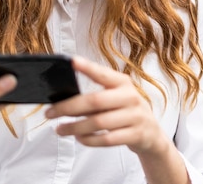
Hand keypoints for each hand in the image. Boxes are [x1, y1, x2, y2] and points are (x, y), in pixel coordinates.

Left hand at [45, 56, 168, 155]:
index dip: (88, 67)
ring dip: (74, 127)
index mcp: (123, 83)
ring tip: (59, 129)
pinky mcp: (135, 135)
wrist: (152, 134)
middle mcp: (130, 97)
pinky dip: (89, 140)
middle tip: (50, 112)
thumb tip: (64, 100)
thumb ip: (96, 96)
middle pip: (95, 101)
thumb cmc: (126, 111)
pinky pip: (106, 140)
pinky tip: (79, 138)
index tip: (71, 62)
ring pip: (98, 123)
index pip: (103, 73)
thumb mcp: (117, 97)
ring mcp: (135, 117)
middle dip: (68, 107)